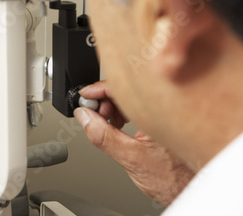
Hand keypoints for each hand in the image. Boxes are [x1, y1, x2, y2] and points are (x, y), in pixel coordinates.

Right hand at [74, 81, 194, 205]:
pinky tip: (119, 124)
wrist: (195, 191)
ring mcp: (165, 111)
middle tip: (94, 115)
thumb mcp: (131, 158)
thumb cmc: (176, 179)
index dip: (98, 89)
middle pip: (125, 90)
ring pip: (131, 97)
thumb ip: (103, 136)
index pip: (122, 87)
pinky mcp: (164, 117)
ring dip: (113, 108)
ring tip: (108, 124)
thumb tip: (84, 116)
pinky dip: (124, 113)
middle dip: (104, 101)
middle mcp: (166, 106)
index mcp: (161, 110)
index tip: (84, 96)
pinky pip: (139, 105)